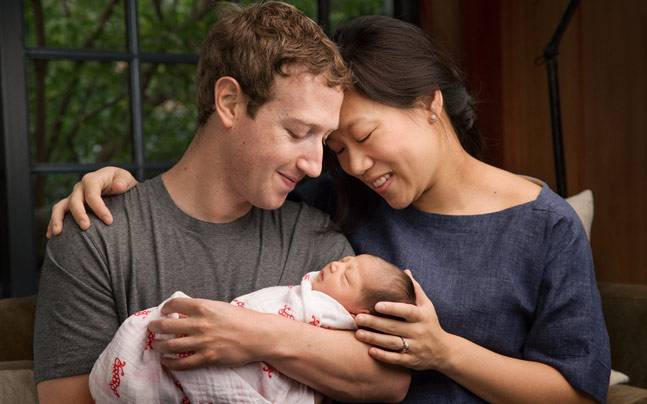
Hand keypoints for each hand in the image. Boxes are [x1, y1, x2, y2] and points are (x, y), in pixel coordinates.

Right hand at [47, 167, 136, 237]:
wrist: (116, 184)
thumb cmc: (122, 182)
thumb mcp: (126, 179)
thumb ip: (123, 182)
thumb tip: (118, 186)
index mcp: (93, 179)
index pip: (92, 194)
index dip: (99, 208)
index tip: (109, 221)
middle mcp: (80, 187)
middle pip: (75, 201)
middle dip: (79, 214)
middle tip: (86, 227)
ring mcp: (74, 197)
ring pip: (60, 207)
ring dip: (58, 219)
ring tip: (58, 233)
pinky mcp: (71, 206)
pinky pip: (59, 214)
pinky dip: (53, 224)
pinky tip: (52, 236)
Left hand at [148, 298, 266, 369]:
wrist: (260, 335)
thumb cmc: (244, 319)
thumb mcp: (221, 307)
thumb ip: (204, 309)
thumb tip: (187, 313)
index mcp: (204, 307)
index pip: (175, 304)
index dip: (166, 308)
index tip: (164, 311)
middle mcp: (200, 324)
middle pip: (167, 325)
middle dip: (155, 327)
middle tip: (152, 328)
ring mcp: (202, 342)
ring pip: (170, 345)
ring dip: (159, 346)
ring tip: (157, 345)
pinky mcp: (207, 357)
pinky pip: (182, 362)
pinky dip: (171, 363)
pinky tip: (166, 361)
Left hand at [354, 270, 452, 370]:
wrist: (443, 351)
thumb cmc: (430, 323)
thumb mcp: (427, 306)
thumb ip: (415, 289)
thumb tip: (406, 271)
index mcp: (422, 316)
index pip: (407, 311)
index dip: (392, 308)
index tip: (377, 305)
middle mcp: (418, 332)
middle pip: (394, 327)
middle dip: (375, 323)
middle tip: (358, 318)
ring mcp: (415, 347)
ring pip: (392, 343)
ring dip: (374, 339)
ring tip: (358, 333)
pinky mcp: (411, 361)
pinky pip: (395, 359)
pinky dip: (383, 356)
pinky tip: (369, 350)